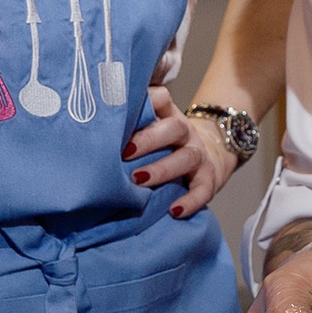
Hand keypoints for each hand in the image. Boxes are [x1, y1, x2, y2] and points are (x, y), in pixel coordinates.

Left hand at [124, 87, 238, 218]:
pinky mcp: (208, 180)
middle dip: (149, 140)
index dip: (147, 104)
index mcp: (170, 117)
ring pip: (186, 159)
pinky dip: (191, 201)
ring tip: (138, 180)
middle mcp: (187, 134)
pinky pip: (203, 190)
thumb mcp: (155, 125)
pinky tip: (174, 210)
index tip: (121, 114)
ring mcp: (199, 156)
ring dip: (162, 170)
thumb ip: (134, 118)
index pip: (163, 101)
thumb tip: (103, 106)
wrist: (208, 156)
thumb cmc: (167, 143)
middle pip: (174, 129)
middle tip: (124, 153)